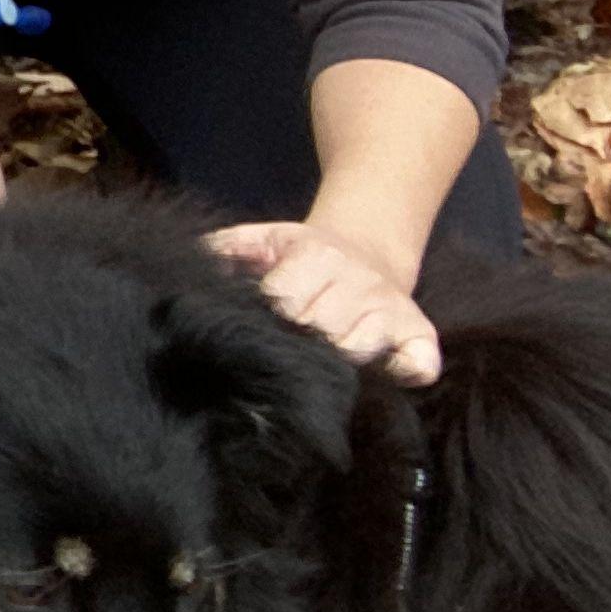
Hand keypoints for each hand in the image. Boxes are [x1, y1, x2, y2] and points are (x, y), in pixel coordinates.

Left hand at [205, 217, 440, 384]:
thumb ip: (225, 248)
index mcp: (316, 256)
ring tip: (321, 359)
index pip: (286, 300)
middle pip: (320, 329)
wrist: (366, 251)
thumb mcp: (262, 239)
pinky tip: (382, 373)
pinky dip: (405, 373)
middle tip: (289, 347)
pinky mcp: (421, 334)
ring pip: (359, 349)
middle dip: (299, 342)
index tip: (264, 324)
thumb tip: (189, 261)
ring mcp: (392, 309)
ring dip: (338, 360)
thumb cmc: (302, 256)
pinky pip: (420, 364)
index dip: (272, 317)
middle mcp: (358, 281)